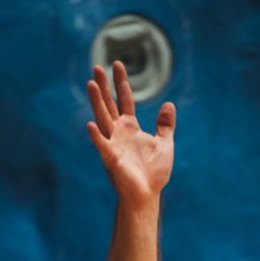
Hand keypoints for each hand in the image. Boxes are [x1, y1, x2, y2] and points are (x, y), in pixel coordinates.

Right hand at [87, 61, 175, 206]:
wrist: (147, 196)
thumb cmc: (153, 174)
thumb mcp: (164, 144)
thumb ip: (165, 125)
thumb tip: (169, 104)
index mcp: (130, 128)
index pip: (124, 100)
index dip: (121, 83)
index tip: (118, 64)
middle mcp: (119, 133)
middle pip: (109, 105)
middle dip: (103, 86)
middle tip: (97, 66)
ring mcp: (113, 145)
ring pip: (103, 119)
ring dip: (97, 102)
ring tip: (90, 84)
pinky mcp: (111, 159)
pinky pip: (102, 145)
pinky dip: (96, 136)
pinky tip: (90, 125)